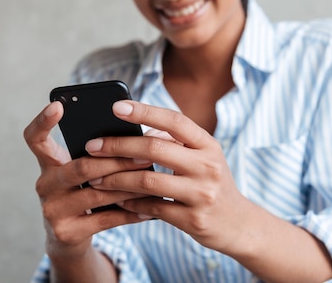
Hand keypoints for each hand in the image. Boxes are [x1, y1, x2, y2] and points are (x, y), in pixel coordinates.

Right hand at [23, 101, 151, 257]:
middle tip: (146, 155)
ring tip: (153, 180)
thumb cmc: (85, 192)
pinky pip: (104, 219)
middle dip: (117, 160)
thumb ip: (105, 151)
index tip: (58, 105)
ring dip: (129, 187)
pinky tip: (149, 209)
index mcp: (49, 162)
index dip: (42, 121)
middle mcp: (45, 184)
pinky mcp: (66, 232)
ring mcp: (52, 210)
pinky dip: (129, 213)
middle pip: (82, 166)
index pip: (34, 138)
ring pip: (97, 193)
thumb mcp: (86, 171)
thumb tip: (153, 134)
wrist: (69, 238)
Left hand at [85, 100, 253, 252]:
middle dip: (118, 146)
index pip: (175, 121)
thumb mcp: (204, 157)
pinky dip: (130, 203)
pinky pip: (152, 208)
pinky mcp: (193, 219)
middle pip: (155, 147)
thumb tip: (139, 129)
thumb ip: (176, 142)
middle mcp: (207, 166)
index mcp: (208, 145)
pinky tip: (116, 200)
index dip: (145, 112)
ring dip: (116, 179)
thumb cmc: (212, 184)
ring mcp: (201, 194)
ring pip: (148, 180)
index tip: (117, 107)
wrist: (239, 224)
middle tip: (92, 146)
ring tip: (95, 178)